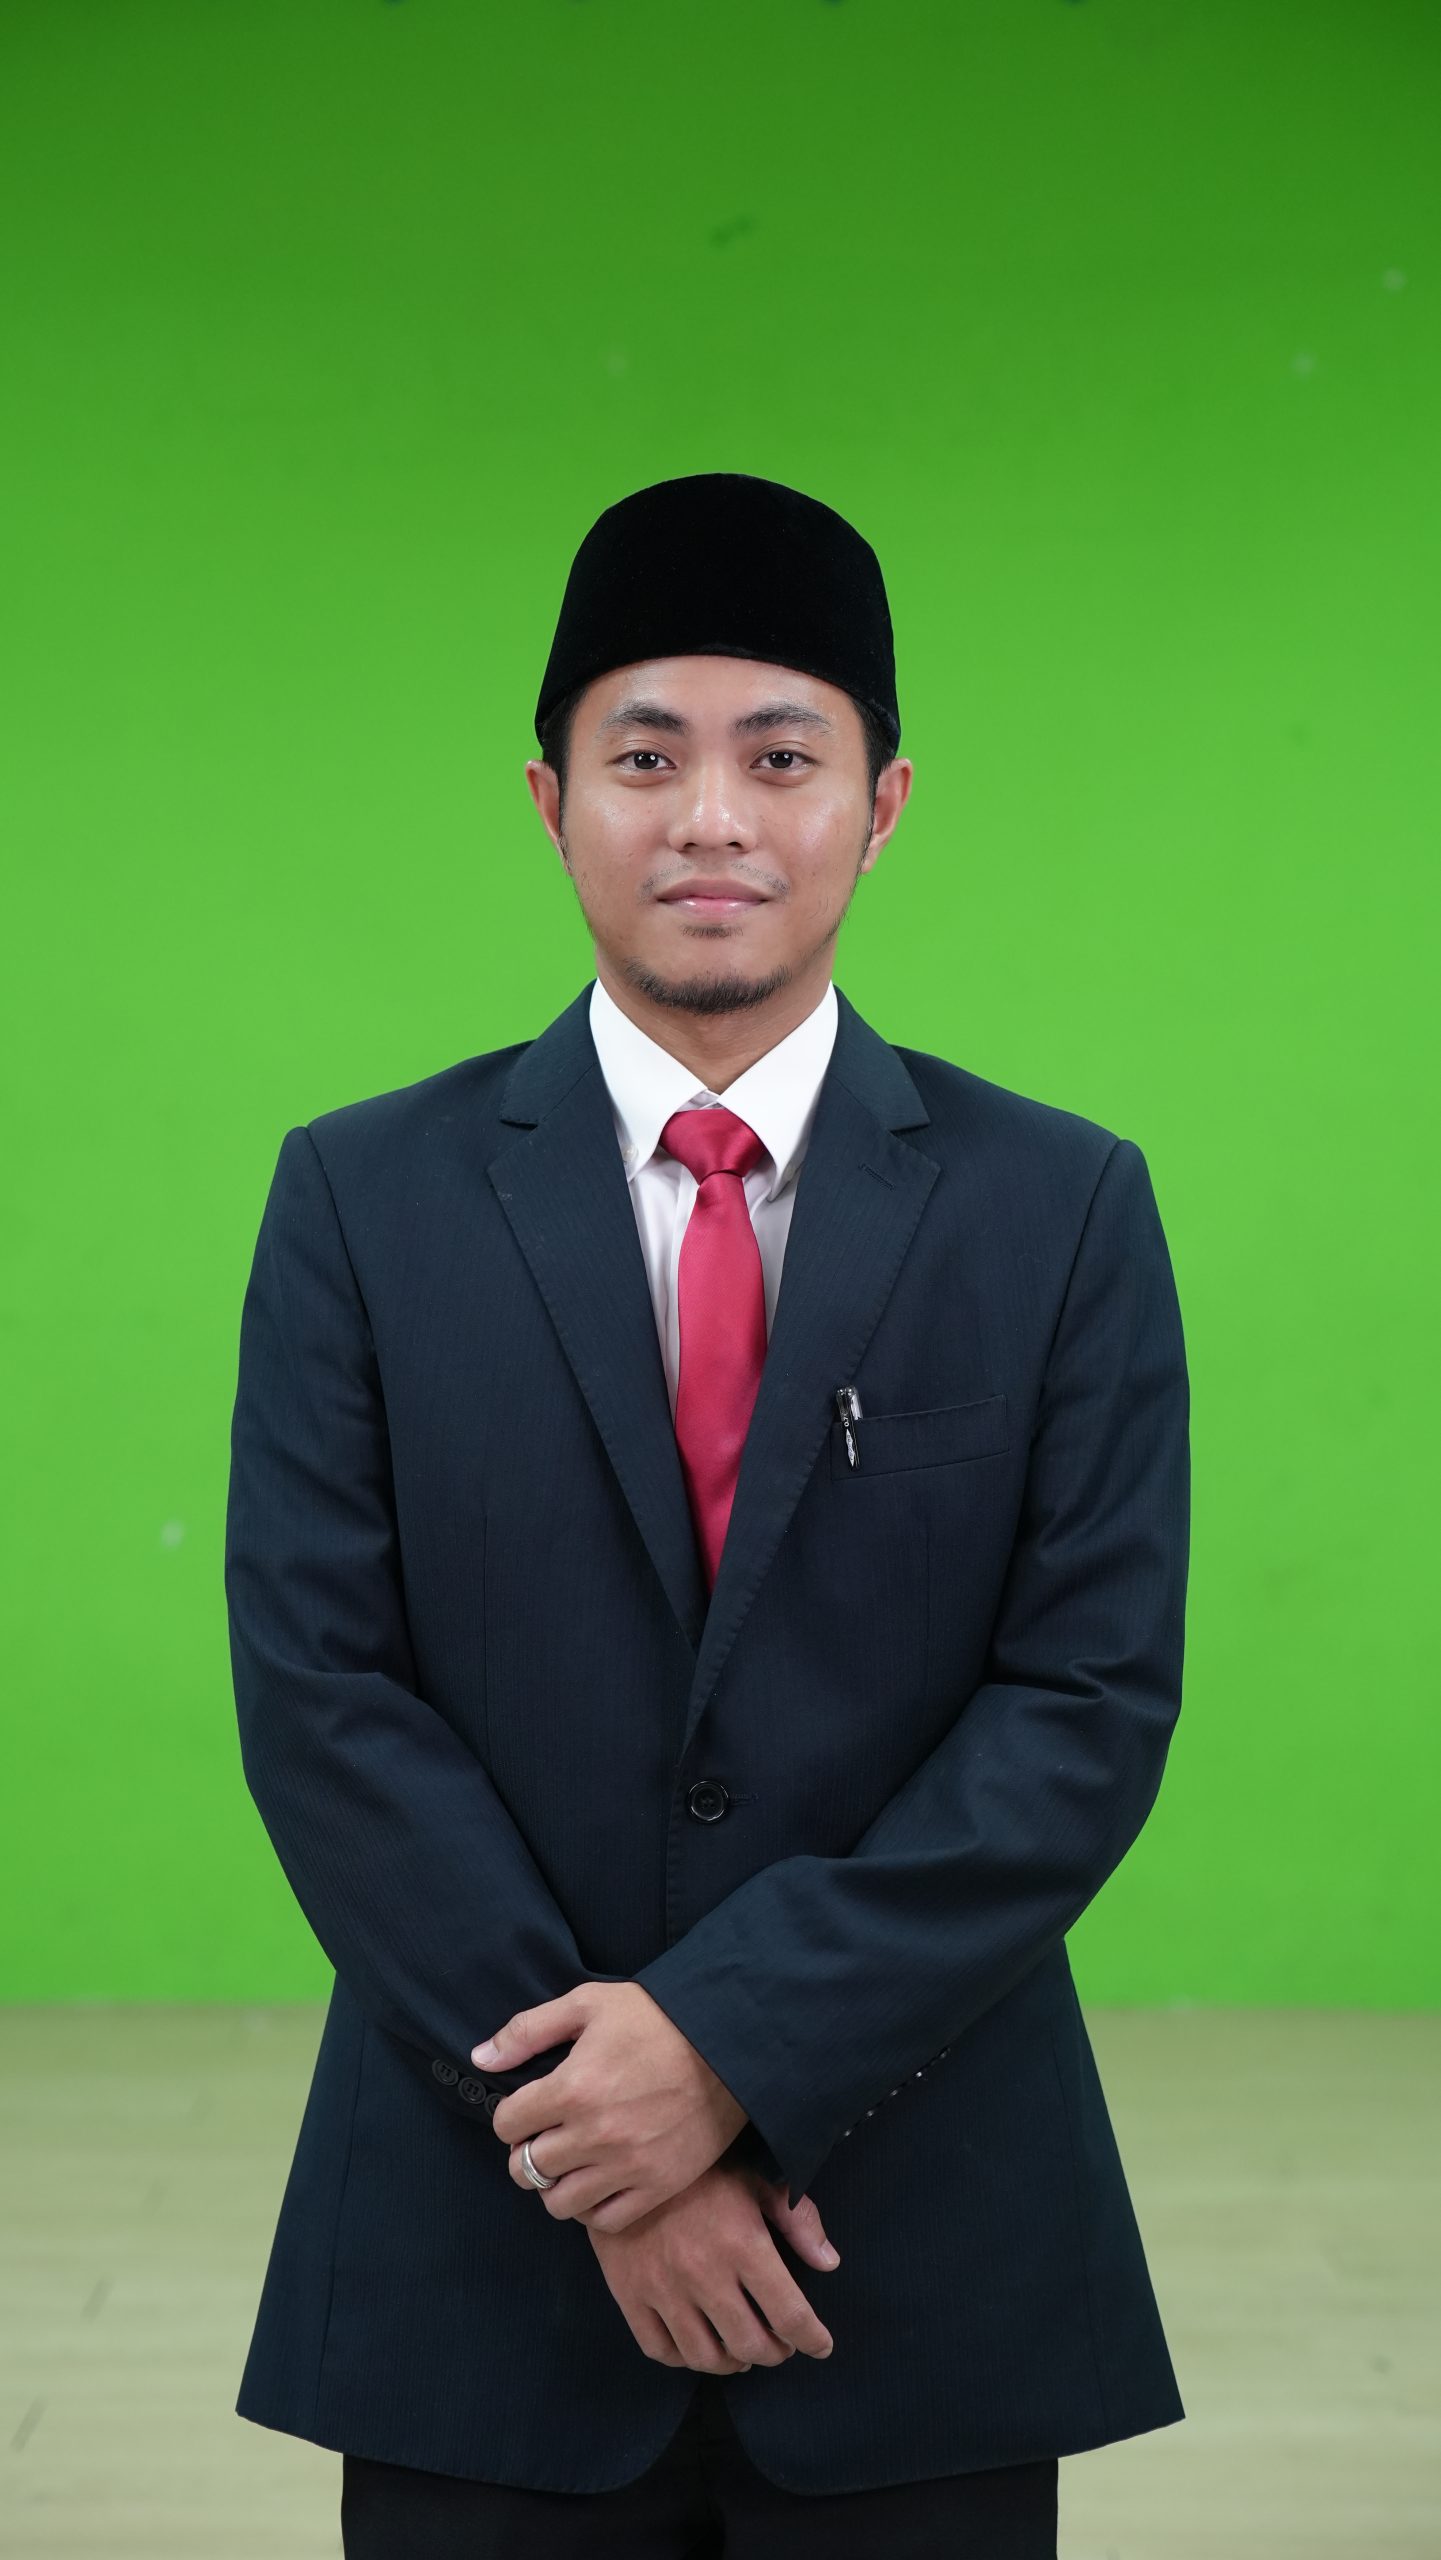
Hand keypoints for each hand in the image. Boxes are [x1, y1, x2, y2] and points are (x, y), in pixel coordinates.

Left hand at [475, 1981, 747, 2229]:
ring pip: (560, 2203)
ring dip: (555, 2185)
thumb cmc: (656, 2017)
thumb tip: (480, 2058)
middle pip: (527, 2169)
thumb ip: (528, 2030)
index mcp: (573, 2088)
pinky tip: (599, 2180)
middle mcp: (594, 2134)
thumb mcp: (588, 2004)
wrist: (730, 2043)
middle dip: (526, 2153)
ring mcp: (627, 2166)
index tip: (528, 2108)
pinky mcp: (658, 2186)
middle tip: (545, 2137)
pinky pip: (605, 2221)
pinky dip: (593, 2207)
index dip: (511, 2115)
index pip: (508, 2124)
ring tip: (570, 2163)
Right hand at [587, 2153, 840, 2374]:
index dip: (812, 2338)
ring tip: (743, 2350)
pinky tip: (700, 2344)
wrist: (628, 2155)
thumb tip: (829, 2263)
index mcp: (743, 2243)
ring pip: (705, 2356)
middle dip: (776, 2352)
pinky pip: (660, 2350)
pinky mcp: (629, 2294)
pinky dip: (685, 2359)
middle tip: (781, 2345)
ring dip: (733, 2363)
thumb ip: (797, 2219)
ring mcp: (662, 2289)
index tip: (821, 2345)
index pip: (789, 2313)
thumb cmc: (701, 2167)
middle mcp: (704, 2274)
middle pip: (750, 2344)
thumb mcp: (756, 2178)